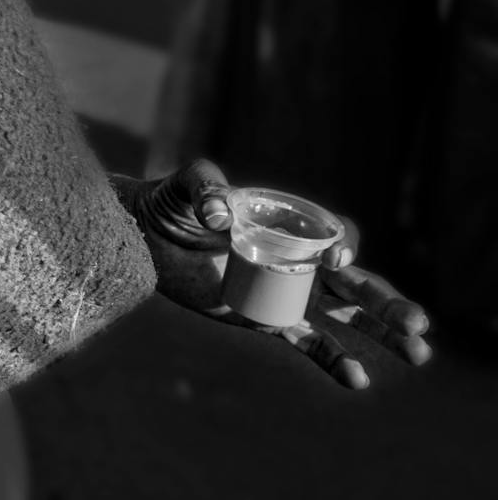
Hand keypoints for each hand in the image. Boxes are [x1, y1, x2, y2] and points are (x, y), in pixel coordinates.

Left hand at [114, 160, 432, 388]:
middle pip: (356, 282)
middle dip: (388, 303)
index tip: (337, 259)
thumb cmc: (173, 203)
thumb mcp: (190, 186)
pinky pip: (309, 342)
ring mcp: (288, 292)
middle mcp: (300, 259)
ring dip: (381, 335)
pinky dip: (334, 360)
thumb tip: (220, 214)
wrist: (145, 238)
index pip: (336, 235)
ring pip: (347, 317)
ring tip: (420, 354)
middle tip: (420, 326)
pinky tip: (357, 379)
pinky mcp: (268, 321)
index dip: (346, 246)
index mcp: (292, 223)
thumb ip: (207, 189)